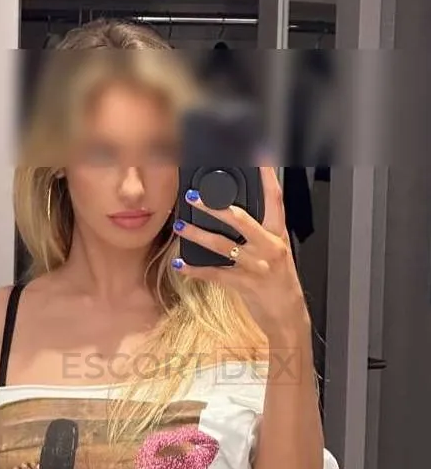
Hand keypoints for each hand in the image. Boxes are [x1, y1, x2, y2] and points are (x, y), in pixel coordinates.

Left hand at [172, 166, 310, 340]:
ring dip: (198, 235)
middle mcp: (270, 247)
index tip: (258, 154)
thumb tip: (231, 212)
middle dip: (215, 208)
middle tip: (193, 197)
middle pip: (241, 220)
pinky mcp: (245, 285)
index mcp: (278, 234)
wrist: (287, 315)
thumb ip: (258, 232)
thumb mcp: (275, 250)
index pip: (275, 199)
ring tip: (180, 226)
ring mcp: (258, 267)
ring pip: (223, 247)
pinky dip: (196, 270)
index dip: (267, 176)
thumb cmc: (278, 279)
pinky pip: (216, 274)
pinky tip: (181, 264)